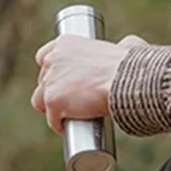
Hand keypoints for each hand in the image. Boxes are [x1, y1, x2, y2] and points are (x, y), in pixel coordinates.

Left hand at [32, 34, 148, 133]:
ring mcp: (51, 81)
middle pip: (43, 80)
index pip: (45, 57)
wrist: (126, 80)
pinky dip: (59, 124)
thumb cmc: (130, 65)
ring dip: (52, 108)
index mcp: (65, 44)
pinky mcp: (53, 100)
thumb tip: (127, 45)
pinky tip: (67, 127)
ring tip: (66, 116)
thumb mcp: (124, 46)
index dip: (54, 71)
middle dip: (54, 90)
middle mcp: (53, 59)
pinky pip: (51, 118)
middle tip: (70, 100)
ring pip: (40, 100)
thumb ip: (122, 44)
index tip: (65, 81)